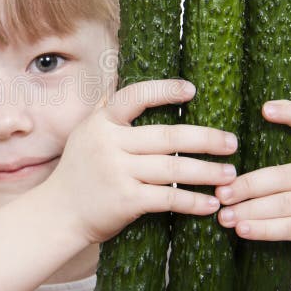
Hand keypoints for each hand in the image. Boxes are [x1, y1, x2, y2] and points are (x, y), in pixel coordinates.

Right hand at [44, 78, 238, 244]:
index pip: (136, 96)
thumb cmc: (77, 172)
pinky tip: (211, 203)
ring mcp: (117, 171)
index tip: (192, 90)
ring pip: (174, 167)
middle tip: (232, 142)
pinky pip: (168, 198)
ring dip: (208, 172)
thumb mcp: (84, 134)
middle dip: (206, 139)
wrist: (59, 213)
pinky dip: (193, 201)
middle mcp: (109, 143)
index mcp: (102, 122)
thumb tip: (117, 78)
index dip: (164, 91)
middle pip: (168, 136)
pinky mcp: (126, 200)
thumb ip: (104, 110)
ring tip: (230, 174)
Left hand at [215, 99, 290, 269]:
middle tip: (220, 191)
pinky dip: (261, 228)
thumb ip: (279, 162)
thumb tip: (225, 151)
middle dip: (247, 184)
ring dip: (249, 209)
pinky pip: (288, 227)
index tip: (264, 109)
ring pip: (283, 203)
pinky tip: (241, 229)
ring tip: (223, 215)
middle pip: (284, 174)